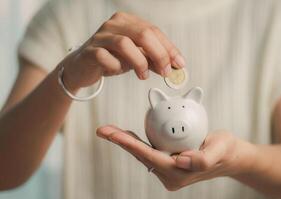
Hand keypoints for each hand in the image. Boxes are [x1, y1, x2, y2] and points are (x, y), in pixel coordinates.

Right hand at [60, 12, 184, 90]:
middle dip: (159, 54)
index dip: (169, 48)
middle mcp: (114, 24)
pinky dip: (116, 66)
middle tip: (165, 72)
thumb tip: (174, 67)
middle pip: (143, 34)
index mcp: (128, 21)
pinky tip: (118, 71)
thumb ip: (153, 60)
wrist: (82, 68)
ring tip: (143, 75)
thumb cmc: (111, 59)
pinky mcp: (90, 51)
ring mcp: (100, 36)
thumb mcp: (136, 58)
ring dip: (139, 62)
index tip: (179, 64)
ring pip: (125, 43)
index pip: (154, 31)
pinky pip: (105, 57)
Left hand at [96, 125, 256, 190]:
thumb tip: (180, 160)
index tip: (113, 134)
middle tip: (103, 130)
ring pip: (143, 154)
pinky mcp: (169, 164)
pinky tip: (127, 135)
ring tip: (109, 131)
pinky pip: (149, 152)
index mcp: (179, 173)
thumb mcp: (220, 149)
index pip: (149, 156)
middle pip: (141, 155)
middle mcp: (170, 175)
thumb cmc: (226, 151)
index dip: (130, 144)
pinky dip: (137, 142)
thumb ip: (203, 158)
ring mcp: (168, 171)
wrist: (231, 157)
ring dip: (126, 142)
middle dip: (121, 142)